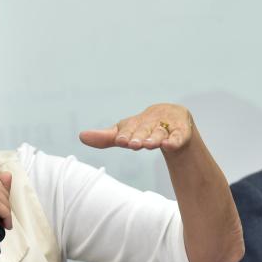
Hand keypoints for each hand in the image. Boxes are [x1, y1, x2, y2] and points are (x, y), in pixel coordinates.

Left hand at [79, 103, 193, 152]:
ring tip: (149, 144)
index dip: (124, 135)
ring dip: (154, 138)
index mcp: (134, 123)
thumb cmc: (142, 127)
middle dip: (139, 137)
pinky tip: (169, 145)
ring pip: (159, 133)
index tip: (120, 141)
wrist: (172, 117)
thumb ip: (105, 137)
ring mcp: (166, 126)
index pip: (127, 129)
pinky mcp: (181, 131)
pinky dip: (174, 140)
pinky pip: (178, 136)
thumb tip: (81, 137)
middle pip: (143, 130)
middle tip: (133, 144)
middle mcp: (149, 122)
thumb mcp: (125, 133)